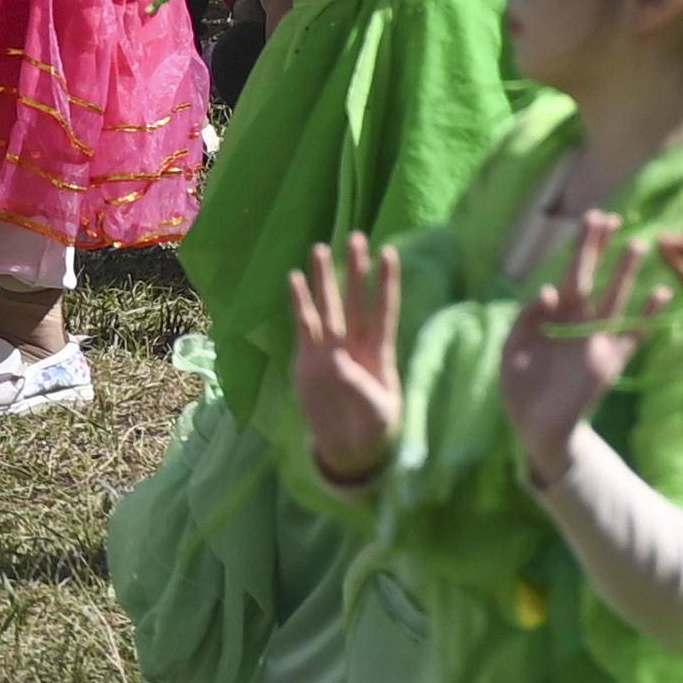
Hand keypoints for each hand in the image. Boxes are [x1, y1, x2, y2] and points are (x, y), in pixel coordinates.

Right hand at [287, 237, 406, 486]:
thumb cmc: (374, 427)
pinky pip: (303, 325)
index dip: (386, 283)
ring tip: (320, 248)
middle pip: (355, 300)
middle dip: (355, 270)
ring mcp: (331, 348)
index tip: (388, 253)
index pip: (384, 310)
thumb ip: (360, 386)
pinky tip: (294, 279)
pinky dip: (299, 302)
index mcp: (380, 354)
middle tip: (356, 238)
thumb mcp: (378, 412)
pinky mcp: (308, 358)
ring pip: (328, 306)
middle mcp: (355, 344)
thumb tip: (336, 360)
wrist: (349, 444)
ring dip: (324, 279)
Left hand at [498, 213, 670, 483]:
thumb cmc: (520, 387)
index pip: (566, 273)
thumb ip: (527, 320)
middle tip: (610, 217)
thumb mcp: (513, 350)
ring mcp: (595, 341)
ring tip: (639, 244)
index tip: (589, 220)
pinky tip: (662, 294)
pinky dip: (647, 316)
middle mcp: (576, 323)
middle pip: (591, 277)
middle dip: (598, 248)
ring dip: (625, 273)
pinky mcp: (610, 362)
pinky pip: (632, 335)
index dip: (577, 249)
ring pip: (614, 299)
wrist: (535, 426)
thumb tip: (546, 291)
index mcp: (550, 316)